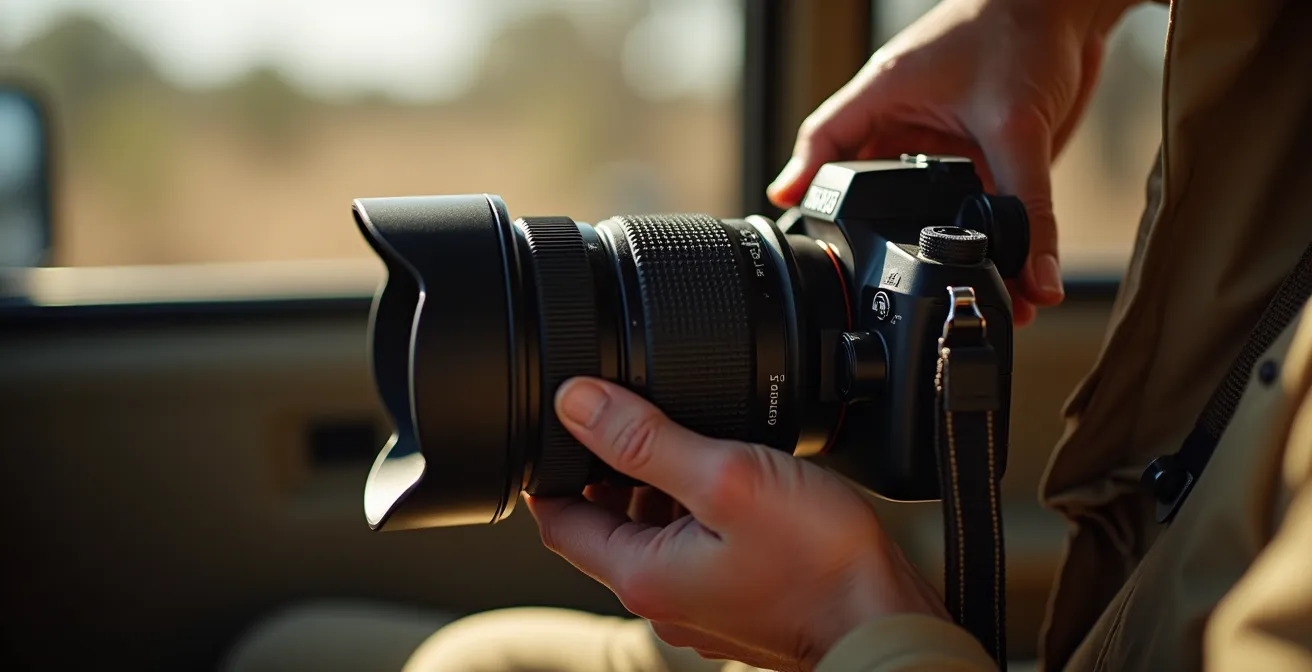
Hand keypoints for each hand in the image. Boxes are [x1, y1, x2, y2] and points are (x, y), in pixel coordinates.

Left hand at [527, 378, 948, 671]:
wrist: (886, 617)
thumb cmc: (820, 562)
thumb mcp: (725, 478)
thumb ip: (644, 440)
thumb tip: (577, 404)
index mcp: (642, 574)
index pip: (557, 521)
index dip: (552, 470)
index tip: (560, 428)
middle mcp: (663, 600)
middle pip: (606, 526)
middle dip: (612, 474)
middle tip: (640, 424)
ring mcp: (701, 606)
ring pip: (655, 536)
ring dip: (661, 491)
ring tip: (700, 449)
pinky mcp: (737, 602)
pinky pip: (696, 551)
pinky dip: (701, 515)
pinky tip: (738, 487)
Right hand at [767, 0, 1137, 326]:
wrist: (1072, 9)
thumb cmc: (1022, 28)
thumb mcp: (1016, 124)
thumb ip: (1027, 208)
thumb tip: (1038, 281)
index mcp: (885, 95)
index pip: (826, 142)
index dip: (804, 181)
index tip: (789, 215)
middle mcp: (905, 123)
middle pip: (874, 189)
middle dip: (883, 238)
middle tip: (885, 281)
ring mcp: (942, 144)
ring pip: (927, 208)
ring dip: (942, 245)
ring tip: (958, 291)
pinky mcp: (981, 158)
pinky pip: (973, 209)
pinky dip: (985, 240)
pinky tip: (1001, 272)